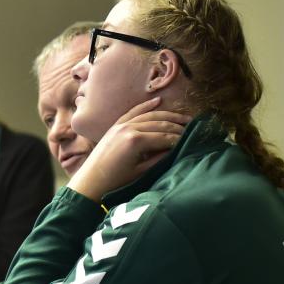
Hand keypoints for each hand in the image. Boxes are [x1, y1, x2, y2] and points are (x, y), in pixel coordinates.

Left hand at [67, 99, 190, 201]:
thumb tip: (177, 149)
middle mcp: (129, 128)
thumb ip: (160, 158)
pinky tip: (158, 102)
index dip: (180, 140)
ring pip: (149, 116)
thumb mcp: (141, 172)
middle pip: (160, 124)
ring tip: (184, 119)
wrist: (90, 180)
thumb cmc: (116, 182)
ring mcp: (121, 125)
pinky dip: (146, 106)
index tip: (193, 141)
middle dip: (178, 127)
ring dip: (167, 116)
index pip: (166, 137)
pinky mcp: (115, 125)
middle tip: (193, 130)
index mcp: (136, 141)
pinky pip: (133, 111)